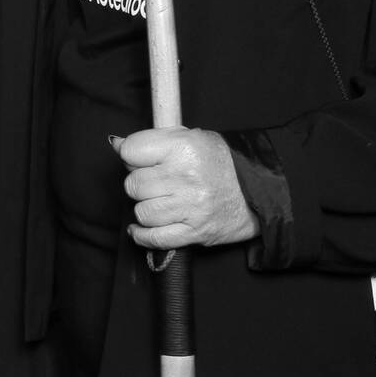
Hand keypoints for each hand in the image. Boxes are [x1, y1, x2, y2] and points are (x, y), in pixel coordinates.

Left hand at [114, 127, 256, 249]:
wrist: (259, 190)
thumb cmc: (221, 161)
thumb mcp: (190, 137)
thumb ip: (152, 140)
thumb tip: (116, 144)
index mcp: (183, 148)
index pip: (131, 152)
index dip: (132, 156)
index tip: (140, 159)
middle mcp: (186, 177)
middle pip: (134, 184)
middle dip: (140, 183)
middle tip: (156, 181)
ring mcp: (190, 207)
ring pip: (141, 211)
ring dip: (146, 207)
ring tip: (160, 200)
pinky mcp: (194, 232)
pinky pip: (154, 238)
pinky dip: (143, 234)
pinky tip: (143, 226)